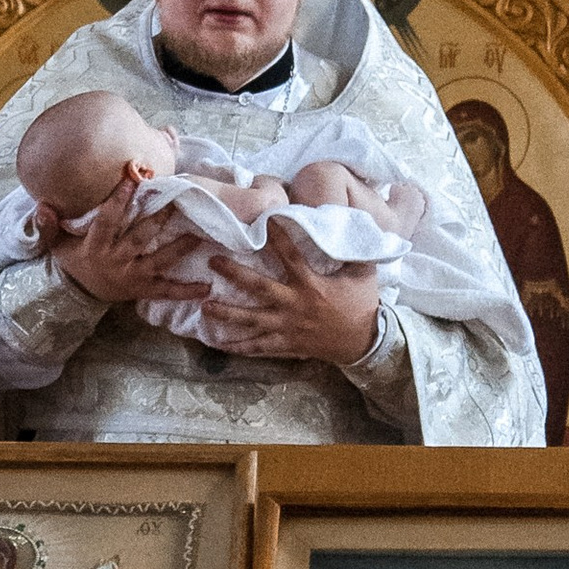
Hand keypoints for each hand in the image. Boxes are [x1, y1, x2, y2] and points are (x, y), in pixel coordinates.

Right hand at [49, 188, 207, 307]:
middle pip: (139, 237)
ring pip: (158, 261)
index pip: (107, 220)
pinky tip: (206, 287)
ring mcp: (132, 277)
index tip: (132, 178)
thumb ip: (49, 226)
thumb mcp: (57, 244)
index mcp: (95, 247)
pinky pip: (166, 291)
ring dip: (179, 248)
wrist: (80, 295)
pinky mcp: (144, 289)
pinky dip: (186, 290)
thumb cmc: (74, 260)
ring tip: (200, 235)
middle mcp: (116, 261)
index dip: (118, 199)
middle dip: (158, 218)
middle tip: (177, 199)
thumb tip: (42, 204)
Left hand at [187, 219, 383, 367]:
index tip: (263, 221)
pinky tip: (220, 344)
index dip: (277, 238)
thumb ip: (353, 250)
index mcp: (312, 285)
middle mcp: (295, 306)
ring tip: (204, 307)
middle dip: (235, 274)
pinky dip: (240, 347)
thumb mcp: (364, 273)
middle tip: (213, 262)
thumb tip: (350, 222)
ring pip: (252, 321)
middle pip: (259, 288)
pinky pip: (259, 347)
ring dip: (227, 314)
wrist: (364, 342)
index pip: (291, 257)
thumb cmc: (362, 304)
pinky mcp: (287, 344)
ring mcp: (288, 327)